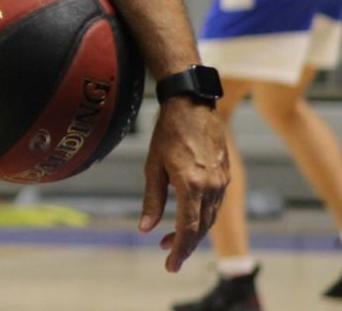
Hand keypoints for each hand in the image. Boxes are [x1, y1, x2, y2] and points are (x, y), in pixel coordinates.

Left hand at [138, 97, 228, 271]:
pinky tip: (188, 218)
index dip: (179, 249)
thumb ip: (152, 199)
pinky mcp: (225, 176)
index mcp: (191, 184)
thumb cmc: (168, 132)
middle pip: (202, 228)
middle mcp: (211, 186)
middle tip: (167, 255)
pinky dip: (202, 217)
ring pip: (211, 218)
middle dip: (185, 245)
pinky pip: (215, 204)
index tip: (169, 264)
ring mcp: (222, 181)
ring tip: (171, 239)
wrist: (193, 105)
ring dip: (193, 232)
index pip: (188, 228)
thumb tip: (145, 228)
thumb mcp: (153, 166)